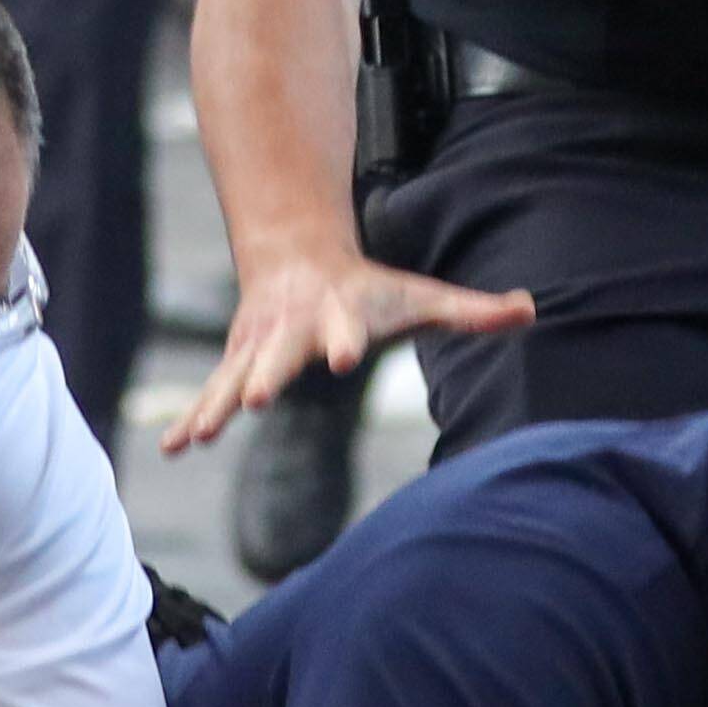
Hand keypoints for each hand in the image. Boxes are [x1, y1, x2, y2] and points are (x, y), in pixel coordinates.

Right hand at [160, 242, 531, 450]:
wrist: (295, 258)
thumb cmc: (368, 289)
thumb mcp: (419, 295)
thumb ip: (472, 310)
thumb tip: (532, 309)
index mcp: (339, 313)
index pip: (345, 328)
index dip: (345, 339)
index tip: (345, 357)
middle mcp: (292, 329)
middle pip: (279, 354)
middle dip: (266, 375)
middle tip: (261, 399)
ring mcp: (258, 347)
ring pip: (234, 378)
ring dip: (216, 405)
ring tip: (200, 436)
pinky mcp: (237, 364)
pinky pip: (212, 393)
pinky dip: (192, 418)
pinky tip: (175, 448)